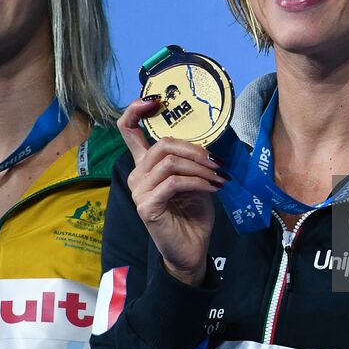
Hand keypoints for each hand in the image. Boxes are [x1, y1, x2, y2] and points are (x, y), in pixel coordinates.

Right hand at [117, 97, 224, 285]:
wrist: (191, 248)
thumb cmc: (192, 212)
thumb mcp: (195, 178)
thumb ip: (191, 159)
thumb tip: (209, 141)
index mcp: (146, 164)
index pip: (129, 130)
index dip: (137, 110)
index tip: (155, 99)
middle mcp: (137, 174)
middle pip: (162, 144)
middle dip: (194, 149)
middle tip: (217, 161)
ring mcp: (139, 191)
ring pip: (169, 162)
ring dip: (200, 167)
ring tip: (219, 176)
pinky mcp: (147, 206)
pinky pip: (174, 182)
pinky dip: (198, 182)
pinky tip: (213, 187)